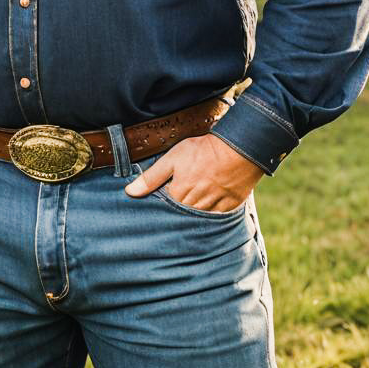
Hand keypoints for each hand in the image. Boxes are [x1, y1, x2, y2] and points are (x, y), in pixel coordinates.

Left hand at [124, 133, 263, 211]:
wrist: (238, 149)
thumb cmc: (203, 151)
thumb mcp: (172, 158)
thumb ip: (151, 177)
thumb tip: (130, 192)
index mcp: (179, 195)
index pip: (165, 206)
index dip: (164, 200)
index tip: (165, 195)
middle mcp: (195, 206)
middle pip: (181, 214)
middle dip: (178, 210)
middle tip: (182, 196)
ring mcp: (214, 208)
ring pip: (199, 218)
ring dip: (194, 213)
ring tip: (194, 200)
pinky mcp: (229, 208)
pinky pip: (217, 218)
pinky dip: (212, 214)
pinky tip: (210, 204)